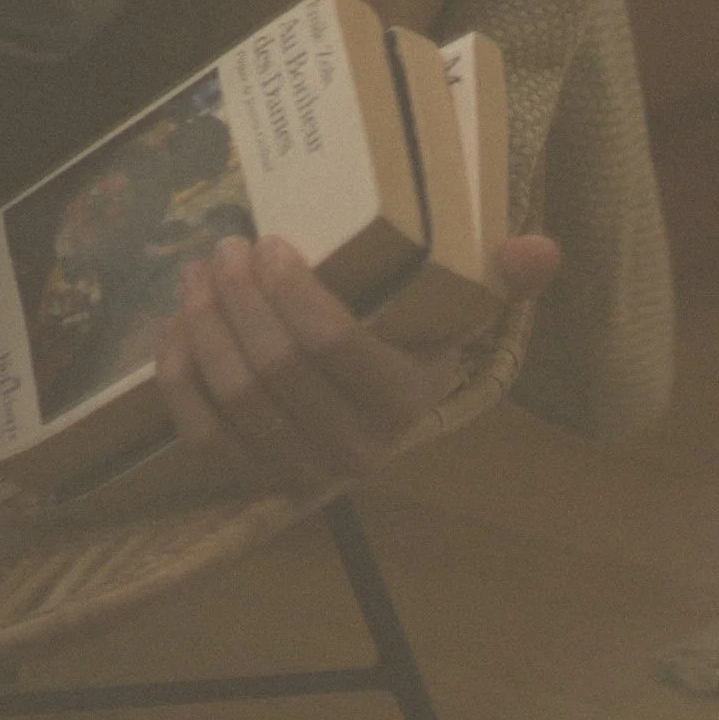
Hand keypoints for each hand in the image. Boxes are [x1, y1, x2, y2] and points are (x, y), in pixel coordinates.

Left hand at [152, 230, 562, 499]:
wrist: (377, 410)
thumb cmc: (413, 340)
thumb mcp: (457, 305)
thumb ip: (499, 276)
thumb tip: (544, 247)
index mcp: (403, 401)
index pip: (333, 346)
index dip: (291, 292)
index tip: (268, 242)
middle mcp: (352, 449)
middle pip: (275, 368)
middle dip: (238, 299)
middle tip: (224, 247)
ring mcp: (298, 470)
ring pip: (235, 395)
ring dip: (205, 326)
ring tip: (197, 272)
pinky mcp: (251, 477)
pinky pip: (201, 430)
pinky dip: (179, 374)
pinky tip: (174, 324)